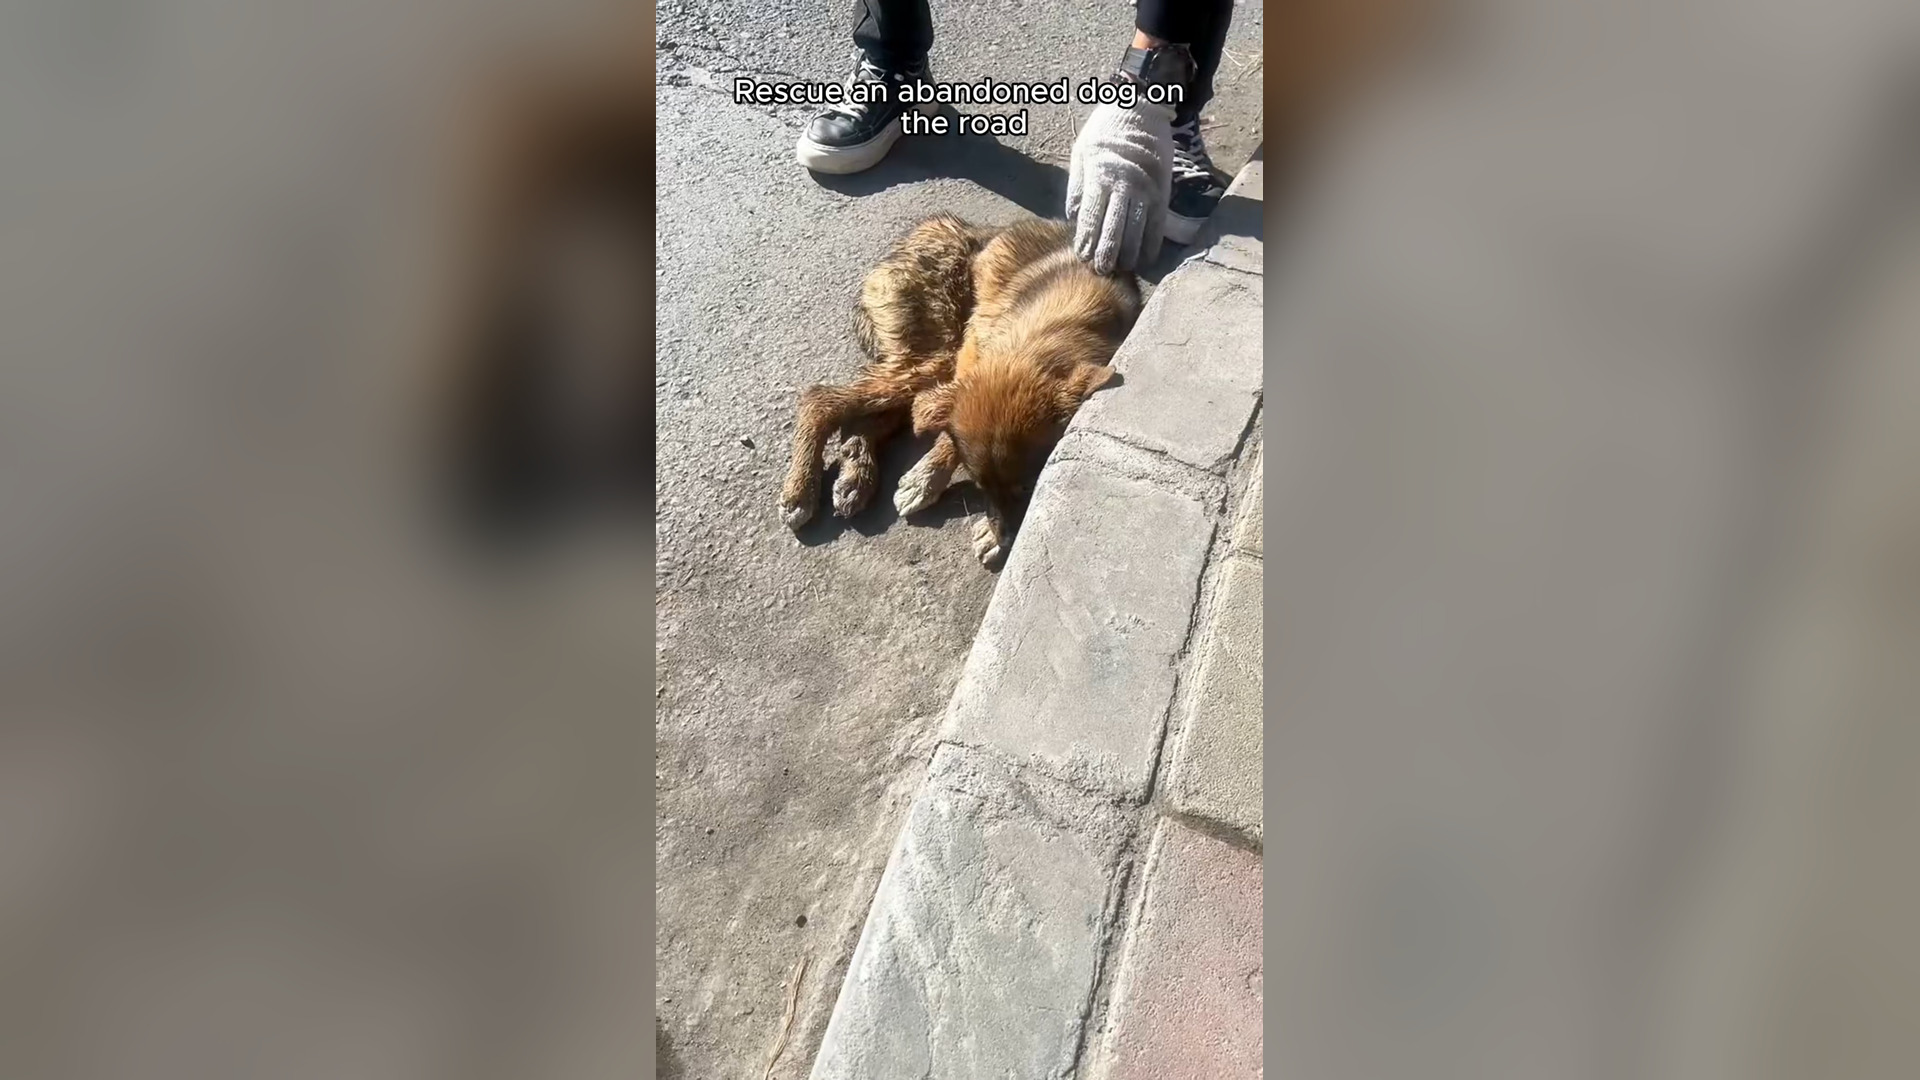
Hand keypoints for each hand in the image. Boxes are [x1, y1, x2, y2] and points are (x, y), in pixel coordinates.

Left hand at [1066, 100, 1173, 273]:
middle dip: (1106, 254)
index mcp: (1100, 175)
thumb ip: (1078, 187)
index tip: (1082, 257)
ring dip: (1128, 255)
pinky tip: (1146, 259)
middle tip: (1101, 272)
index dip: (1087, 240)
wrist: (1141, 108)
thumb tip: (1075, 218)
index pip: (1091, 217)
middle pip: (1114, 229)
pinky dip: (1152, 244)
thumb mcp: (1082, 153)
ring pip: (1136, 231)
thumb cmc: (1105, 131)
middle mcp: (1124, 185)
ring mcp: (1146, 190)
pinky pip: (1158, 224)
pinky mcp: (1162, 191)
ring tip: (1120, 269)